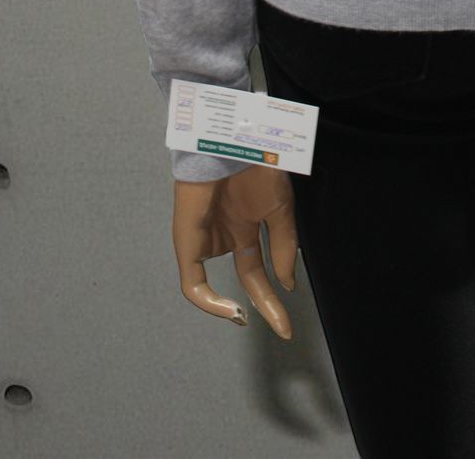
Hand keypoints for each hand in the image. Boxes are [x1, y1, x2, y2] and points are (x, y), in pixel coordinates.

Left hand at [172, 165, 298, 338]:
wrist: (232, 145)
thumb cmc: (255, 169)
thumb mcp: (278, 210)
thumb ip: (282, 248)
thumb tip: (287, 284)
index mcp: (247, 226)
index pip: (260, 270)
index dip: (274, 297)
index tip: (287, 323)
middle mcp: (227, 234)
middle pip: (246, 278)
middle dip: (264, 306)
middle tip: (284, 329)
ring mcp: (206, 239)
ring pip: (215, 284)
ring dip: (231, 304)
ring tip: (248, 314)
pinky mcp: (187, 240)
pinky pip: (192, 282)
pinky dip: (208, 301)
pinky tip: (230, 309)